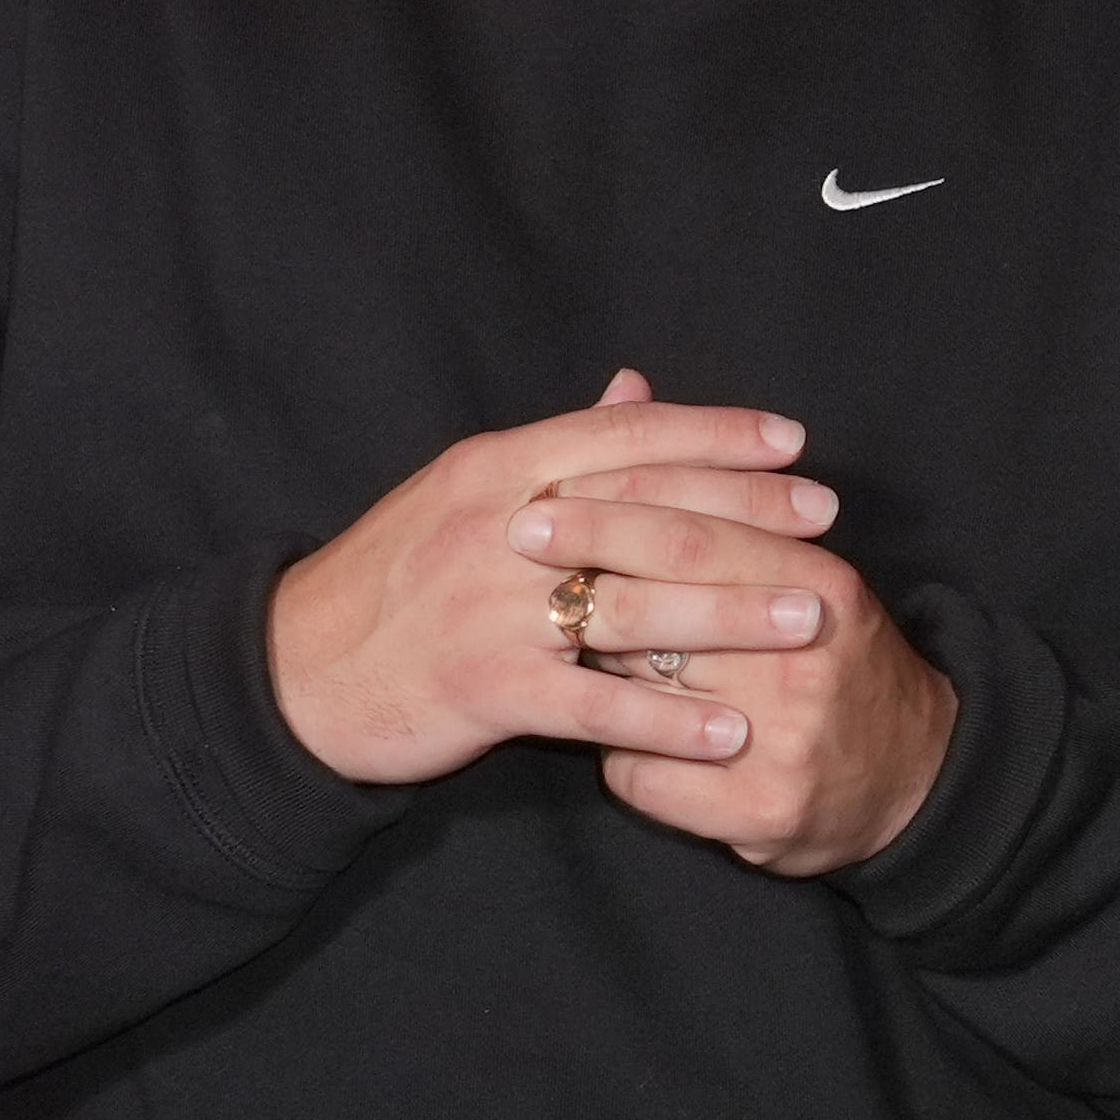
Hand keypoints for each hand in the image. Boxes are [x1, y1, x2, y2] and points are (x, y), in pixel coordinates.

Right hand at [269, 372, 824, 788]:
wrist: (294, 672)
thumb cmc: (393, 579)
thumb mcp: (466, 492)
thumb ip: (558, 445)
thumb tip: (633, 386)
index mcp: (499, 469)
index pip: (625, 436)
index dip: (716, 434)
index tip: (793, 441)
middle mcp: (502, 529)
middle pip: (647, 510)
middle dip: (748, 511)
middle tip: (826, 517)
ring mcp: (493, 611)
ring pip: (635, 605)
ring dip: (732, 612)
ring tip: (812, 615)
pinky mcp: (488, 690)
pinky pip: (596, 709)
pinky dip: (668, 722)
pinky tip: (730, 733)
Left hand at [511, 477, 960, 876]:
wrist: (908, 775)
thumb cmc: (831, 653)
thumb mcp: (793, 566)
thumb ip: (709, 491)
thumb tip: (626, 389)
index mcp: (819, 588)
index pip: (701, 537)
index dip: (615, 514)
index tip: (542, 497)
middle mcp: (808, 659)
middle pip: (668, 609)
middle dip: (583, 572)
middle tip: (512, 542)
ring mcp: (786, 741)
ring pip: (646, 698)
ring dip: (586, 669)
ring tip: (537, 641)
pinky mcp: (761, 812)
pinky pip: (649, 780)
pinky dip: (616, 756)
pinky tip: (605, 737)